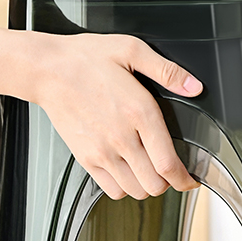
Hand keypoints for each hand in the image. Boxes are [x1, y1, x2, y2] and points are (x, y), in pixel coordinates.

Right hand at [31, 32, 202, 199]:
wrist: (47, 69)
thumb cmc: (86, 59)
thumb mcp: (132, 50)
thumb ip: (167, 71)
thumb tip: (194, 86)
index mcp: (139, 112)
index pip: (168, 163)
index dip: (185, 178)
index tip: (190, 178)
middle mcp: (121, 137)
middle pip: (155, 184)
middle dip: (170, 182)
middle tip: (172, 172)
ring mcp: (101, 151)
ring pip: (135, 191)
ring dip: (147, 186)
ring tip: (150, 171)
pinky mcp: (85, 158)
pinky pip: (112, 190)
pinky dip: (125, 188)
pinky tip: (128, 171)